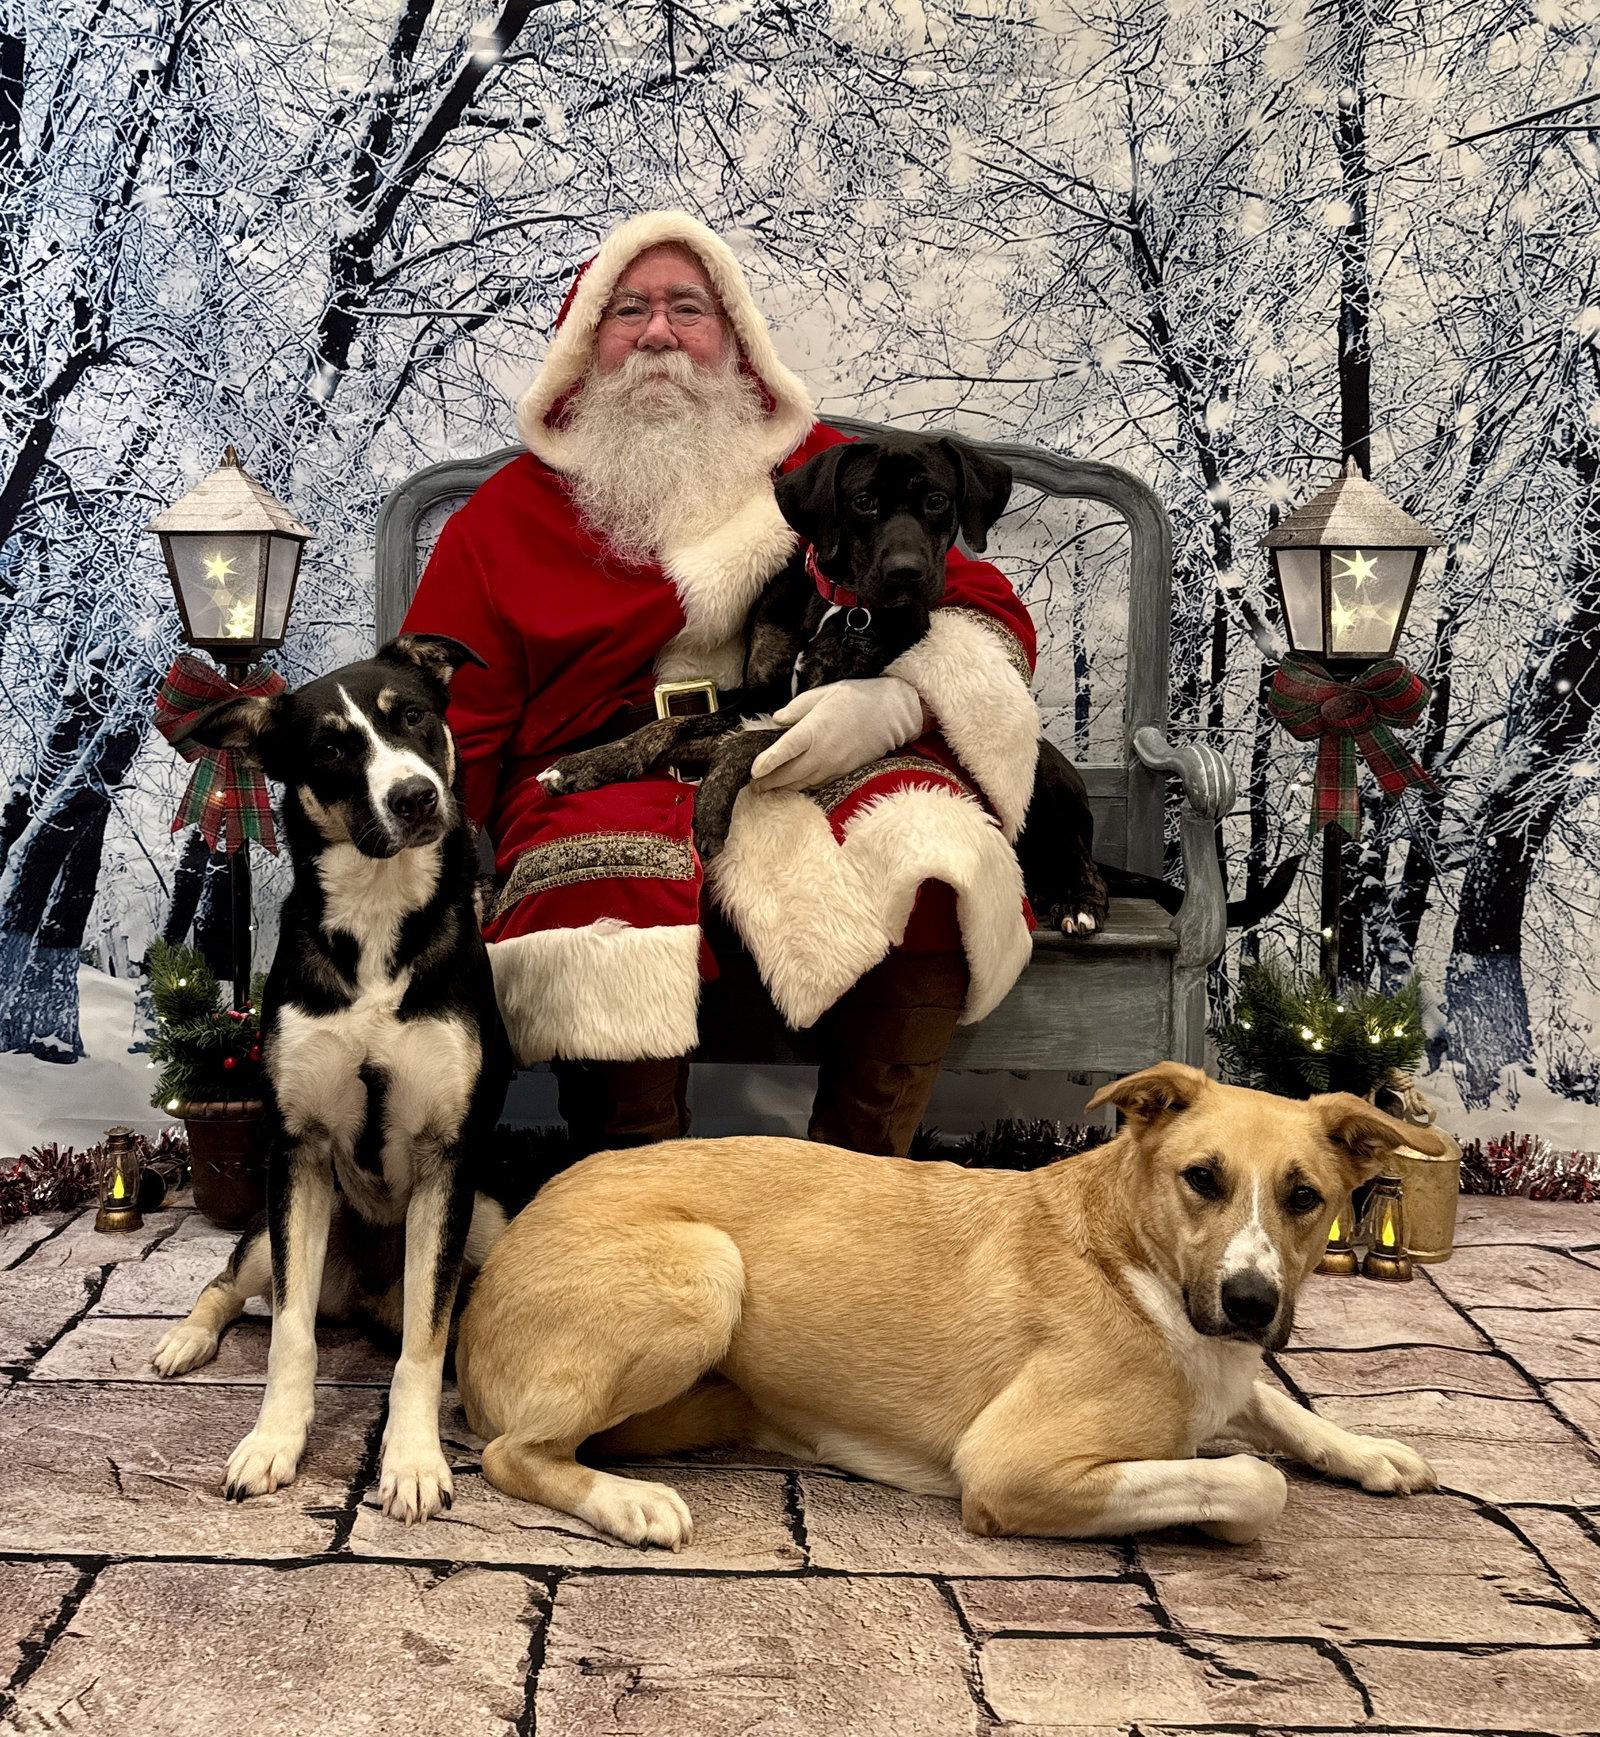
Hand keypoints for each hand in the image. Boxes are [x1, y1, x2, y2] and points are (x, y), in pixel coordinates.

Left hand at [749, 676, 925, 792]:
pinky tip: (792, 786)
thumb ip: (797, 708)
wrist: (892, 714)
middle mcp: (822, 752)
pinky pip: (817, 785)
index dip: (768, 762)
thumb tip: (777, 719)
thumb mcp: (824, 693)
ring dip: (783, 787)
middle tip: (752, 786)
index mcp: (814, 729)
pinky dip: (802, 787)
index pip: (785, 750)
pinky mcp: (843, 773)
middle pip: (789, 774)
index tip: (753, 771)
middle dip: (768, 782)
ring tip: (766, 789)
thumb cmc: (857, 698)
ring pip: (802, 783)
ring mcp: (833, 766)